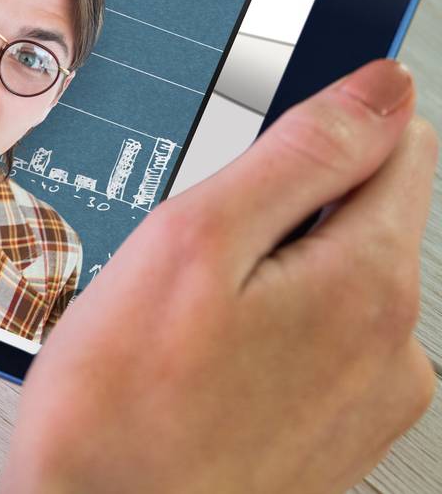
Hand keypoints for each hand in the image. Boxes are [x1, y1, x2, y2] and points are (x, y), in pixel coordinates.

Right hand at [3, 59, 436, 493]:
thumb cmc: (124, 407)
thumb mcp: (192, 242)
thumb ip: (299, 152)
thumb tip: (380, 88)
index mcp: (367, 282)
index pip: (402, 142)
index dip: (332, 116)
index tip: (275, 133)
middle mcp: (395, 347)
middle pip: (365, 214)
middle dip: (285, 208)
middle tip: (196, 247)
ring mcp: (373, 401)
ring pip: (337, 282)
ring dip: (274, 276)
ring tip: (188, 317)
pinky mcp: (340, 438)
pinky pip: (321, 347)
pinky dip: (269, 337)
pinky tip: (204, 362)